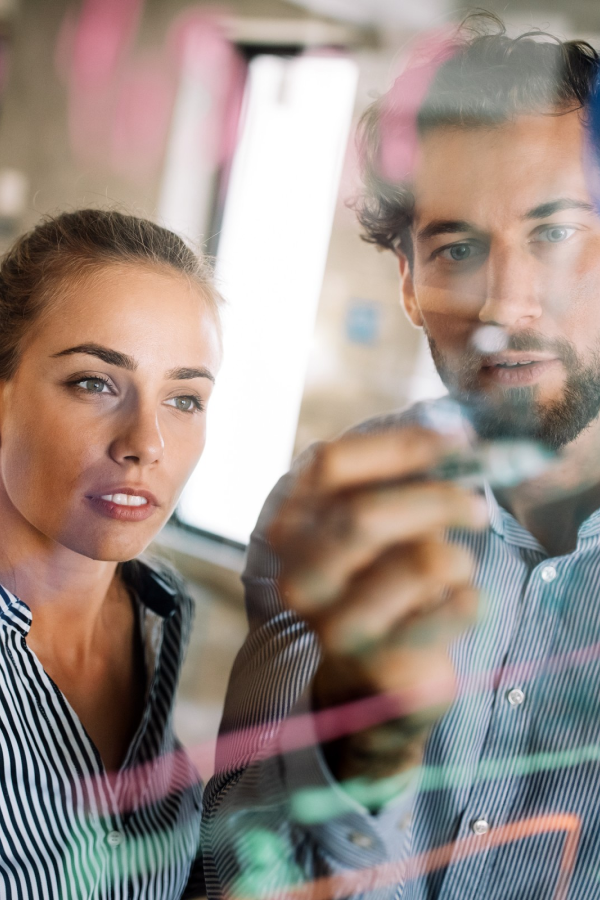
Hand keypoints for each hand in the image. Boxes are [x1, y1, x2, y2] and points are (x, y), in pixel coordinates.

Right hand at [268, 426, 487, 781]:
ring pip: (419, 562)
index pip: (329, 463)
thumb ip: (401, 479)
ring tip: (454, 569)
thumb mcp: (376, 525)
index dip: (400, 445)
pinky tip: (457, 605)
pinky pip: (451, 609)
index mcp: (291, 526)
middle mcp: (299, 574)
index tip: (456, 443)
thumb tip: (457, 434)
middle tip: (475, 507)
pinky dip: (470, 601)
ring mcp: (333, 623)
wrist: (374, 677)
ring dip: (456, 558)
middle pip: (364, 514)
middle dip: (437, 500)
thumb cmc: (380, 583)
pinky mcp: (378, 662)